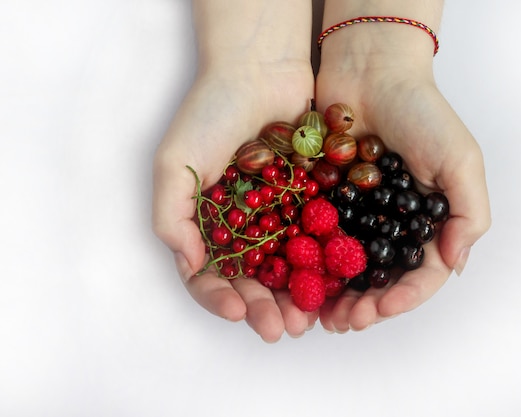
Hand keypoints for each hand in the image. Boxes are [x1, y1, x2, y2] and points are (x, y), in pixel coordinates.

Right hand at [152, 61, 316, 341]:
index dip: (220, 298)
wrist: (261, 70)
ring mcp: (277, 216)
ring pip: (287, 270)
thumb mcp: (174, 164)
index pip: (207, 275)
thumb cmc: (211, 113)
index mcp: (205, 223)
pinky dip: (322, 265)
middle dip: (262, 307)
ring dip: (294, 297)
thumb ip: (172, 217)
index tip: (238, 309)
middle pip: (250, 280)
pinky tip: (332, 284)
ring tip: (307, 319)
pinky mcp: (310, 202)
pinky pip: (316, 240)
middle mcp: (241, 226)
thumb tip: (191, 265)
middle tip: (279, 328)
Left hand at [315, 48, 490, 331]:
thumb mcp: (461, 160)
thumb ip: (469, 214)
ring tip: (322, 316)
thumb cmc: (422, 113)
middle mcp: (393, 224)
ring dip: (336, 295)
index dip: (404, 298)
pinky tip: (299, 282)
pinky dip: (310, 264)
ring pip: (346, 268)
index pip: (421, 273)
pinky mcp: (325, 201)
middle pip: (380, 278)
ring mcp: (358, 214)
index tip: (381, 309)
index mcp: (428, 221)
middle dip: (366, 305)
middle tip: (345, 321)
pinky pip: (317, 239)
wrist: (370, 71)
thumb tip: (455, 263)